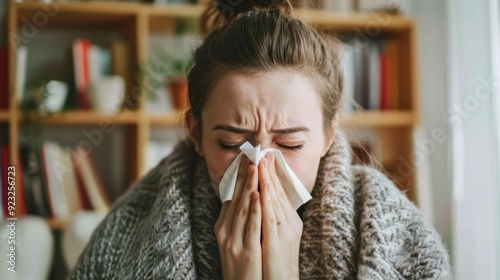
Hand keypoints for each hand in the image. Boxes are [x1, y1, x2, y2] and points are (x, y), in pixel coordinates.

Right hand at [214, 156, 262, 279]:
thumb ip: (237, 219)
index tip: (245, 159)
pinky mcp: (246, 251)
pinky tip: (259, 195)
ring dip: (249, 187)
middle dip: (243, 176)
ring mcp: (234, 241)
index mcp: (222, 227)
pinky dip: (255, 209)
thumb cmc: (239, 263)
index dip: (237, 178)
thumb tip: (245, 197)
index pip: (230, 197)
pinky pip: (252, 226)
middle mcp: (225, 231)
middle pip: (235, 199)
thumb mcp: (233, 239)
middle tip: (250, 156)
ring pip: (243, 209)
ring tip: (255, 168)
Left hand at [259, 153, 301, 279]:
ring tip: (263, 163)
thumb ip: (272, 218)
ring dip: (269, 180)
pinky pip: (271, 219)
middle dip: (271, 172)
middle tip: (264, 152)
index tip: (266, 157)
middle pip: (279, 193)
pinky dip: (268, 202)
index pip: (280, 193)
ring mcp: (285, 233)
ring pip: (276, 202)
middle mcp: (290, 224)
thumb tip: (262, 201)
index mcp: (289, 221)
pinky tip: (263, 188)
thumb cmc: (277, 262)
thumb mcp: (276, 236)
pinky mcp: (277, 242)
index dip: (273, 174)